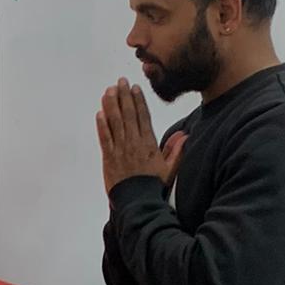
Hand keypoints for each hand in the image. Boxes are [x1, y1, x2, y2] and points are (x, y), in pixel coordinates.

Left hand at [96, 79, 186, 195]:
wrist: (138, 202)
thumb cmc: (153, 187)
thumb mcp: (170, 169)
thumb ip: (176, 151)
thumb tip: (184, 136)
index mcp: (148, 144)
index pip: (143, 117)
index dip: (138, 101)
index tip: (135, 88)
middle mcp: (134, 143)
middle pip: (128, 114)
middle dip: (124, 96)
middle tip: (120, 82)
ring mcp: (120, 150)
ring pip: (115, 122)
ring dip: (111, 105)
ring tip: (109, 91)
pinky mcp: (109, 158)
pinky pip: (104, 138)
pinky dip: (102, 125)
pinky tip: (100, 113)